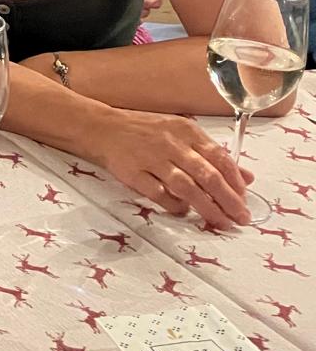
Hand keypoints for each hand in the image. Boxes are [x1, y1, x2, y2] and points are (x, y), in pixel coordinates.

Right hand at [93, 107, 253, 228]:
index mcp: (187, 131)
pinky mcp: (132, 173)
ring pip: (186, 186)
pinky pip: (157, 193)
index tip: (244, 199)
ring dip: (206, 207)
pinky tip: (183, 212)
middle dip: (228, 199)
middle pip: (207, 175)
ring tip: (220, 222)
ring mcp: (151, 158)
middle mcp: (171, 144)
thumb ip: (213, 155)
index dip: (235, 181)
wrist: (103, 128)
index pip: (219, 157)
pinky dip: (173, 204)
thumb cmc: (146, 132)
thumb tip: (246, 177)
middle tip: (241, 218)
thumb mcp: (182, 135)